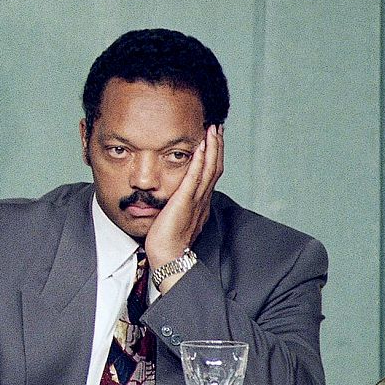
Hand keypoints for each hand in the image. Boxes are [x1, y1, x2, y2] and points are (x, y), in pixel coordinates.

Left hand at [144, 125, 223, 271]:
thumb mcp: (174, 217)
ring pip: (209, 169)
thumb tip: (172, 197)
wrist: (169, 257)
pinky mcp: (186, 202)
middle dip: (216, 146)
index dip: (213, 155)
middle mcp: (202, 199)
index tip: (212, 139)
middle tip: (216, 127)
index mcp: (200, 202)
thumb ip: (176, 205)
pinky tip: (200, 147)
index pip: (211, 174)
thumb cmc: (167, 241)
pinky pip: (195, 178)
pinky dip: (199, 161)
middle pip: (215, 167)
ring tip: (212, 130)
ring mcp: (196, 200)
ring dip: (212, 148)